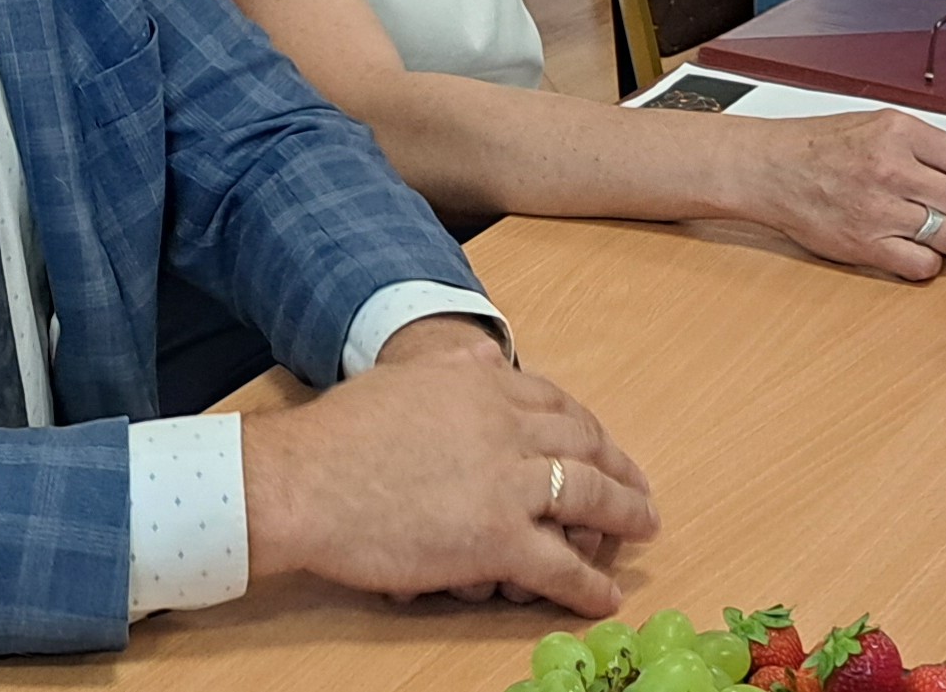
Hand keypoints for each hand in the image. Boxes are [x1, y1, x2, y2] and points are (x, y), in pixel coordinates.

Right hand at [240, 331, 655, 619]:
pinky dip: (591, 584)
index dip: (586, 428)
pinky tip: (607, 595)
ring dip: (625, 516)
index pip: (556, 402)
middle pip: (584, 445)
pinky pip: (562, 567)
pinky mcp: (498, 540)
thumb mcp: (402, 376)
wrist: (302, 481)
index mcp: (483, 382)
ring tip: (643, 528)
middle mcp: (507, 425)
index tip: (600, 444)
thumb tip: (487, 351)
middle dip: (619, 468)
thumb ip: (454, 365)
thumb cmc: (338, 433)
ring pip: (588, 498)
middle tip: (638, 488)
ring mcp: (507, 483)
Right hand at [728, 103, 945, 279]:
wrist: (768, 168)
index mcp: (897, 132)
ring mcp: (878, 208)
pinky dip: (925, 262)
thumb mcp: (873, 123)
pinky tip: (911, 248)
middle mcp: (891, 168)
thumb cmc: (815, 147)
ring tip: (928, 230)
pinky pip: (921, 265)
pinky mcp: (864, 244)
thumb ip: (920, 146)